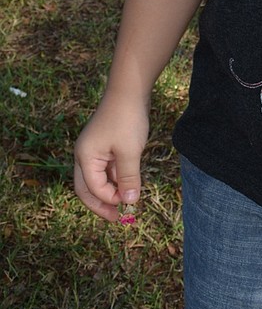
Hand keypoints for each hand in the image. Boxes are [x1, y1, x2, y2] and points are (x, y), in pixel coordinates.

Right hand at [73, 94, 149, 221]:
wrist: (130, 90)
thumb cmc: (127, 119)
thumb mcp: (130, 151)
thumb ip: (128, 178)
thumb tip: (130, 202)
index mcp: (85, 157)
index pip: (92, 188)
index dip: (109, 199)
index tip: (128, 204)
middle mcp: (84, 155)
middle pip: (87, 189)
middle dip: (102, 204)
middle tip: (118, 218)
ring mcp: (93, 150)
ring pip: (97, 179)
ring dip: (111, 192)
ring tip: (128, 203)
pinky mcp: (104, 146)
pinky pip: (106, 169)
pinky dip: (116, 178)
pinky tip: (129, 183)